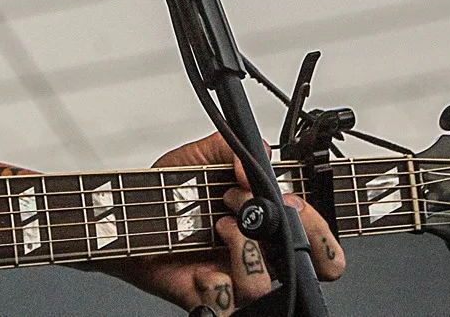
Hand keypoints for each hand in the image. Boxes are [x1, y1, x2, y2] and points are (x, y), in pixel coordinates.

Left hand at [98, 131, 343, 312]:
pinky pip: (227, 303)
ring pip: (268, 284)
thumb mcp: (198, 157)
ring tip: (220, 227)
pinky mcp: (212, 299)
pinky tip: (199, 267)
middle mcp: (263, 253)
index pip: (321, 233)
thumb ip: (229, 147)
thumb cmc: (167, 193)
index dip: (313, 220)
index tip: (287, 197)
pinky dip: (213, 283)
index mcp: (270, 221)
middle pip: (320, 267)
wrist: (128, 217)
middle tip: (257, 212)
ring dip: (246, 250)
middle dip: (298, 236)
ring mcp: (240, 279)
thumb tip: (259, 153)